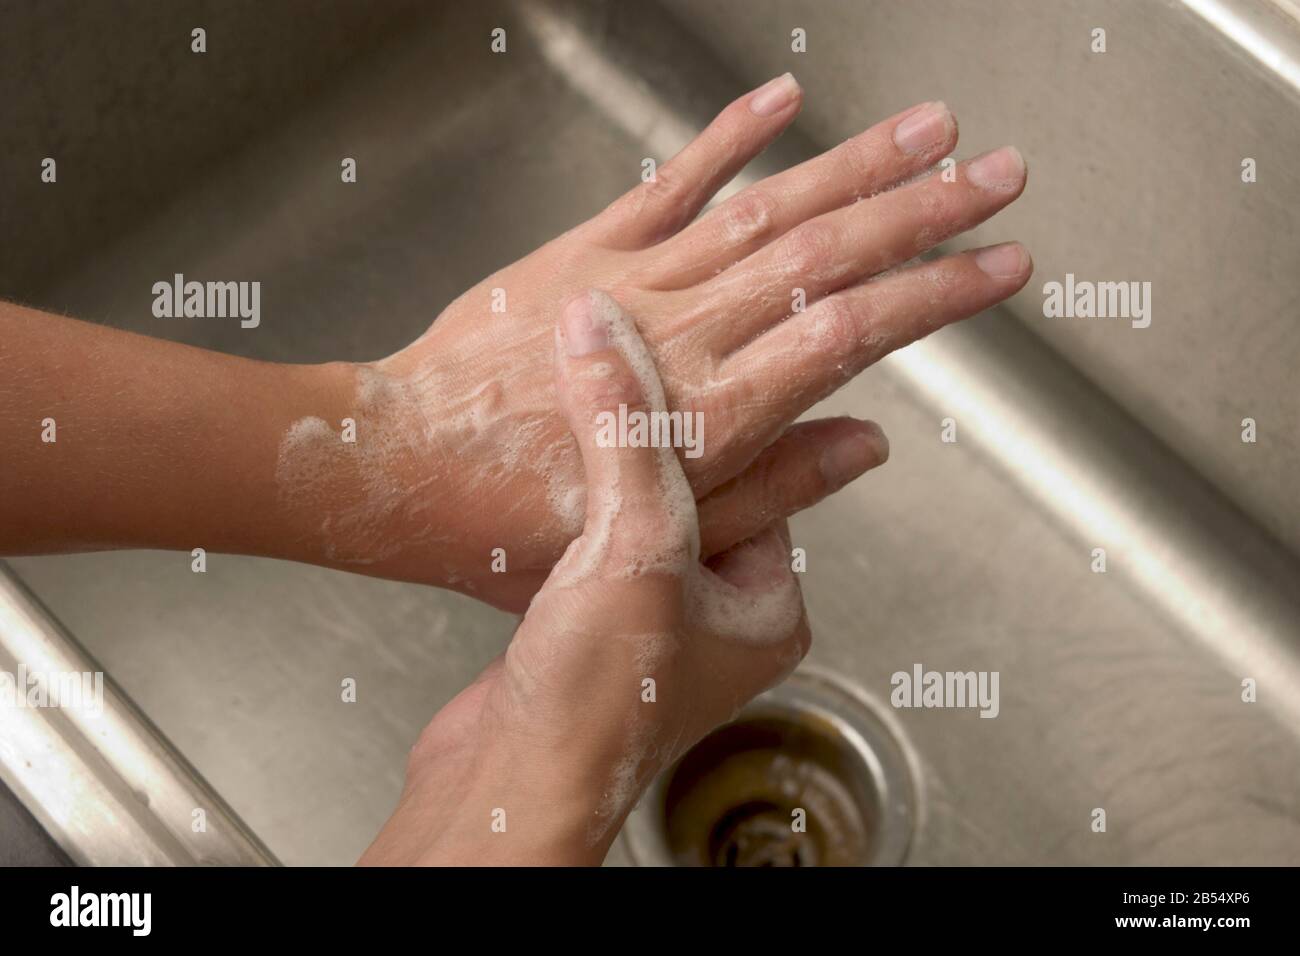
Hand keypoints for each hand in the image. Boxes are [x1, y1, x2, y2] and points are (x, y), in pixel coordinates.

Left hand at [282, 76, 1028, 608]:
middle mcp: (682, 334)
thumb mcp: (657, 541)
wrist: (400, 468)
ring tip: (930, 128)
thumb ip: (775, 487)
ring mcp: (633, 282)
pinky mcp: (585, 250)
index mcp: (709, 414)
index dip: (936, 294)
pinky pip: (669, 182)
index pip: (851, 334)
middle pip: (826, 255)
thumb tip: (867, 442)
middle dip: (925, 209)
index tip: (1001, 267)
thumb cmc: (514, 523)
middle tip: (1001, 174)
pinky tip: (783, 102)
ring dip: (854, 163)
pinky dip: (728, 138)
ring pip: (765, 209)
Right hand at [360, 291, 810, 865]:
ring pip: (638, 518)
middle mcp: (718, 620)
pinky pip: (591, 547)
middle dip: (654, 438)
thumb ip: (625, 430)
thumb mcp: (633, 543)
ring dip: (605, 473)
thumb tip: (601, 327)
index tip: (690, 356)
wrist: (505, 784)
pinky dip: (568, 512)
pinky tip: (542, 481)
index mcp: (766, 607)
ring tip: (576, 411)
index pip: (765, 476)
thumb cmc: (595, 706)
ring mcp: (652, 627)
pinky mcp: (590, 633)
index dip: (723, 412)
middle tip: (623, 370)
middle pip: (698, 490)